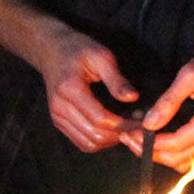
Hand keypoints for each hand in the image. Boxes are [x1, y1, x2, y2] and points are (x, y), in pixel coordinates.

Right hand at [35, 28, 136, 152]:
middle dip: (119, 134)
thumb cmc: (78, 49)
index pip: (100, 119)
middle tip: (138, 126)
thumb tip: (132, 98)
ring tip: (127, 128)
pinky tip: (112, 129)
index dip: (123, 125)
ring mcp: (57, 117)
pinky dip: (100, 141)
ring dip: (110, 140)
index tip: (141, 121)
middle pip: (95, 135)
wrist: (52, 51)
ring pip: (89, 144)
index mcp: (70, 89)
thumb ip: (116, 79)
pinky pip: (82, 142)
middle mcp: (60, 107)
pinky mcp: (59, 122)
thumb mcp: (101, 56)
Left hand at [140, 48, 193, 167]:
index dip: (150, 143)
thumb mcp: (189, 75)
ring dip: (160, 156)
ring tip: (139, 139)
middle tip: (128, 137)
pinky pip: (193, 159)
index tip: (130, 133)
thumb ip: (168, 102)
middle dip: (151, 152)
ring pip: (185, 164)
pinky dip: (174, 154)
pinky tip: (158, 141)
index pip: (176, 144)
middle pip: (179, 159)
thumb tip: (148, 124)